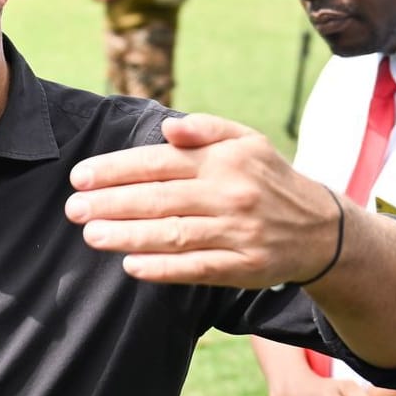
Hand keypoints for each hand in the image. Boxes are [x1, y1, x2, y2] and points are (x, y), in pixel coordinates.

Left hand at [64, 114, 341, 287]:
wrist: (322, 230)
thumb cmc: (268, 180)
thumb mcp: (248, 141)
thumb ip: (207, 128)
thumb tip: (168, 127)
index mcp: (225, 161)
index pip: (159, 163)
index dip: (116, 170)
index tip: (80, 177)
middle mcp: (231, 195)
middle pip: (160, 199)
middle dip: (111, 204)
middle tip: (73, 209)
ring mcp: (238, 233)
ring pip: (174, 235)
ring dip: (128, 236)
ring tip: (91, 235)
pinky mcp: (243, 267)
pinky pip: (197, 268)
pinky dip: (163, 268)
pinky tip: (131, 265)